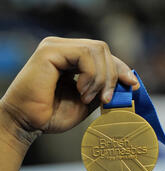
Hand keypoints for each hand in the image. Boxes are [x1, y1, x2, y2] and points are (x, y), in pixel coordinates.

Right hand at [0, 37, 139, 144]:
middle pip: (103, 49)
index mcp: (72, 58)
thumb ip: (106, 87)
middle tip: (106, 99)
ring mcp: (56, 46)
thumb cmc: (52, 114)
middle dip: (112, 75)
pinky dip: (90, 75)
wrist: (26, 124)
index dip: (121, 68)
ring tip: (88, 97)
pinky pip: (84, 54)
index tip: (133, 85)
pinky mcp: (49, 51)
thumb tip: (131, 82)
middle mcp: (64, 48)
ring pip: (97, 49)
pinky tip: (81, 91)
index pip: (104, 54)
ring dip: (100, 77)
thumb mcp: (89, 100)